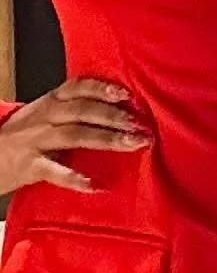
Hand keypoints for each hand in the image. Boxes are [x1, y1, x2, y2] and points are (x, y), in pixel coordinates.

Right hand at [0, 76, 150, 197]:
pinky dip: (74, 178)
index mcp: (49, 103)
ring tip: (132, 145)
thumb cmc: (20, 138)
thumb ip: (72, 111)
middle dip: (113, 116)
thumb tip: (116, 110)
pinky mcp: (29, 166)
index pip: (76, 87)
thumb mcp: (42, 116)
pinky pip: (54, 170)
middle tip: (140, 125)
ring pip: (74, 135)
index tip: (125, 93)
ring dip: (106, 139)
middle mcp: (43, 118)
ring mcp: (35, 141)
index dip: (101, 88)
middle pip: (82, 111)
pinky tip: (94, 185)